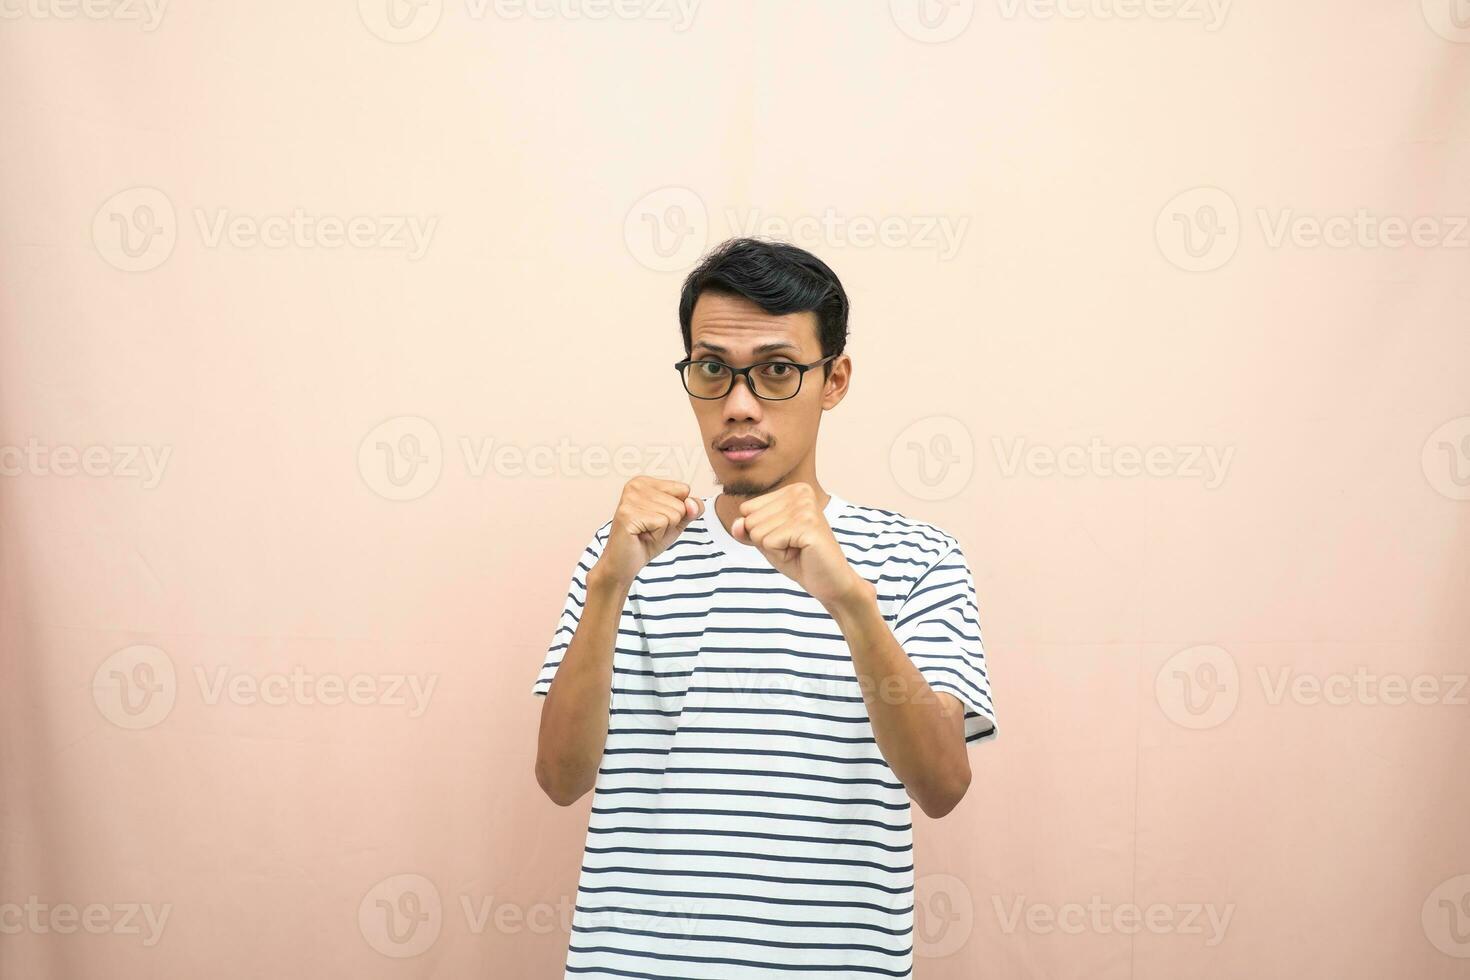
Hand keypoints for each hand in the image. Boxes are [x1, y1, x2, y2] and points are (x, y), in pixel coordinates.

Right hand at [594, 477, 703, 587]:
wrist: (625, 563)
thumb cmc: (648, 541)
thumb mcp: (676, 522)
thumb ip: (692, 509)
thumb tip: (692, 503)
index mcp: (645, 482)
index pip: (684, 489)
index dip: (677, 511)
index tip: (657, 519)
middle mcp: (635, 485)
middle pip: (680, 504)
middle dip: (670, 523)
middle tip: (650, 529)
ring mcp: (630, 499)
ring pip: (673, 514)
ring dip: (663, 530)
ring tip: (645, 532)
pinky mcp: (628, 514)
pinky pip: (662, 523)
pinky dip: (657, 536)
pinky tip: (641, 536)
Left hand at [732, 483, 864, 607]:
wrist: (831, 582)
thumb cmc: (800, 559)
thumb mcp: (767, 542)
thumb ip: (747, 530)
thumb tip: (736, 524)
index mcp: (793, 490)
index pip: (747, 509)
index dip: (761, 532)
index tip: (786, 538)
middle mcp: (800, 492)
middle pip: (751, 520)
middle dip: (767, 541)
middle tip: (793, 547)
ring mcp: (805, 507)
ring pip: (757, 532)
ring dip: (774, 549)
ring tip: (797, 550)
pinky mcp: (808, 525)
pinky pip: (769, 542)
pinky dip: (780, 555)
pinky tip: (802, 553)